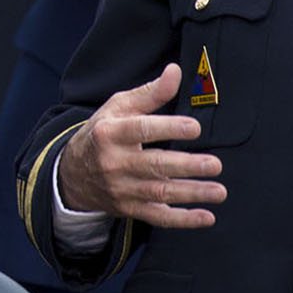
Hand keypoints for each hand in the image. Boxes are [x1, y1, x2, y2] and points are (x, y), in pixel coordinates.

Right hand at [54, 63, 225, 228]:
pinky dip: (183, 220)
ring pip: (159, 194)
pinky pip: (158, 217)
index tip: (196, 127)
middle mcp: (114, 163)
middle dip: (186, 166)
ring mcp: (122, 189)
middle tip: (214, 164)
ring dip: (192, 193)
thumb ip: (150, 93)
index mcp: (111, 133)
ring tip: (220, 191)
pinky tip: (206, 217)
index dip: (169, 128)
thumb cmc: (103, 133)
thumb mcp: (118, 108)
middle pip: (153, 166)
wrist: (73, 174)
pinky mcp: (129, 209)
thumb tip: (176, 71)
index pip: (141, 130)